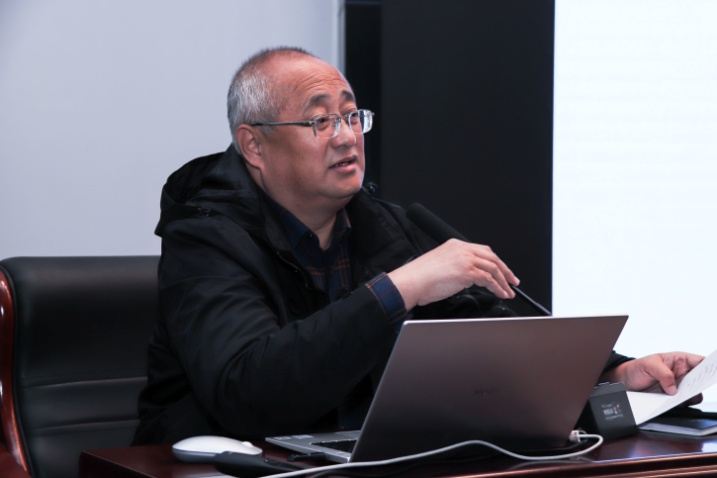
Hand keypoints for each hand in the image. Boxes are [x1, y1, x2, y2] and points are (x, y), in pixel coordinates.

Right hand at [387, 238, 518, 309]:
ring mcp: (465, 259)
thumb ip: (456, 266)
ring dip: (504, 281)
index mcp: (455, 244)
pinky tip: (500, 294)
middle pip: (492, 257)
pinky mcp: (467, 271)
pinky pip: (489, 279)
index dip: (496, 261)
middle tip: (513, 281)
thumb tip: (468, 277)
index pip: (482, 250)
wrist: (410, 282)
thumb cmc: (420, 277)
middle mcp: (462, 249)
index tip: (502, 271)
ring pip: (493, 268)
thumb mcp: (440, 264)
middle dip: (505, 270)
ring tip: (509, 291)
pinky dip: (497, 288)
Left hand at [601, 352, 703, 399]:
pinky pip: (684, 403)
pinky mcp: (675, 399)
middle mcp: (683, 374)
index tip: (713, 372)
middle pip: (701, 380)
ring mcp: (680, 387)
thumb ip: (663, 374)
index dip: (711, 366)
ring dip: (689, 396)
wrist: (627, 382)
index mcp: (680, 360)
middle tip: (692, 387)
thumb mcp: (649, 365)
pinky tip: (672, 402)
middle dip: (700, 384)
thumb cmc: (638, 368)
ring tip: (677, 395)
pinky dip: (681, 403)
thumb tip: (674, 389)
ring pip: (695, 394)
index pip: (701, 362)